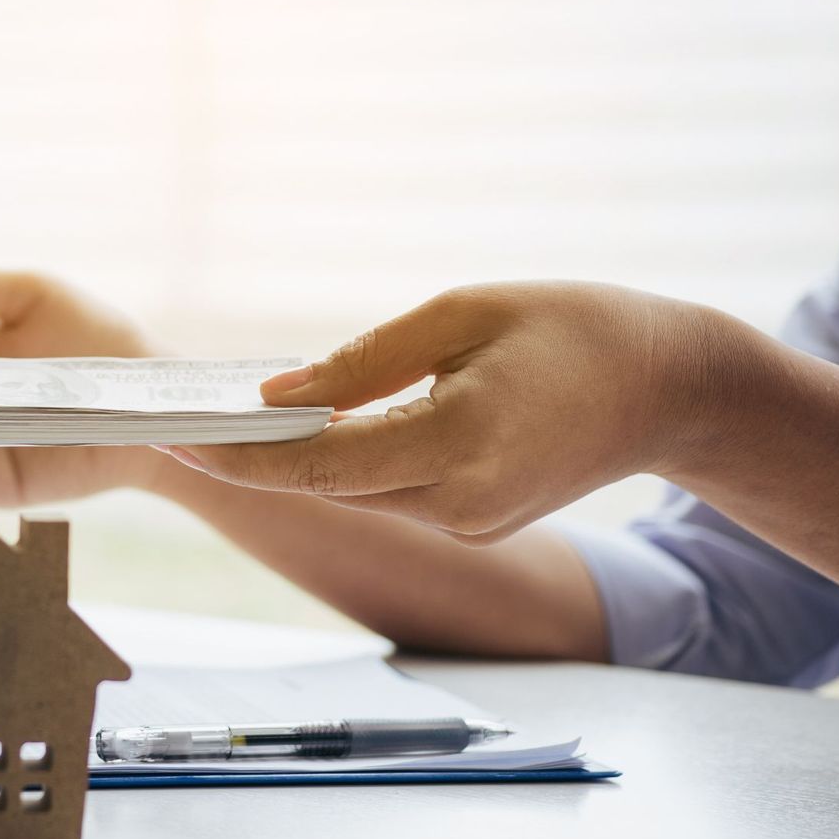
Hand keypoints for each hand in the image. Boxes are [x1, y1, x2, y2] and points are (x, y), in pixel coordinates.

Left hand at [163, 282, 727, 542]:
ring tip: (211, 419)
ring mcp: (470, 524)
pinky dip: (342, 464)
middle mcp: (460, 502)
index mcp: (461, 442)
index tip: (172, 433)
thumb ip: (364, 361)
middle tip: (165, 419)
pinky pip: (388, 494)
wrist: (672, 389)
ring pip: (353, 494)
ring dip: (289, 462)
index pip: (321, 464)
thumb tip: (273, 395)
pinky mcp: (475, 525)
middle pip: (325, 488)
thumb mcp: (464, 314)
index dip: (239, 454)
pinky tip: (297, 430)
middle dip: (244, 458)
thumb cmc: (573, 328)